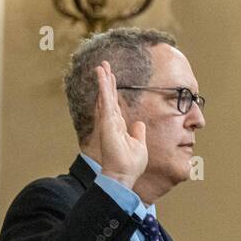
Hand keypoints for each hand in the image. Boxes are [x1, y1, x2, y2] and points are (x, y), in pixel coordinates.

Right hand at [95, 61, 146, 186]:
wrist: (123, 175)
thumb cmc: (130, 165)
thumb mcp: (139, 145)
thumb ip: (138, 133)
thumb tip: (139, 123)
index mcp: (118, 126)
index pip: (115, 104)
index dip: (113, 90)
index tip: (111, 77)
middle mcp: (111, 122)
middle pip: (108, 97)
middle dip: (106, 81)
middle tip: (104, 65)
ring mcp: (108, 122)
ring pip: (105, 96)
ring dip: (103, 80)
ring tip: (101, 66)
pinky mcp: (107, 122)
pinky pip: (106, 101)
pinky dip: (104, 88)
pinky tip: (102, 76)